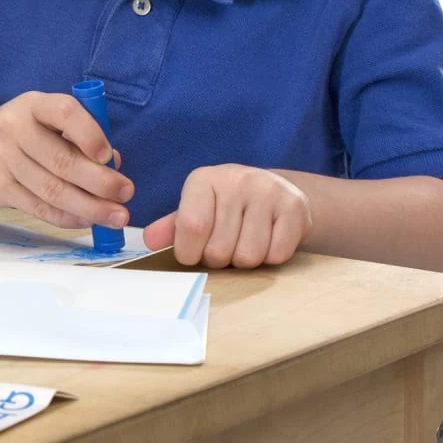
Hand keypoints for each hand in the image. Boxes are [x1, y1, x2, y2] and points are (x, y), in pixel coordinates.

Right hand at [0, 91, 132, 229]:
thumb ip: (80, 136)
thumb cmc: (27, 131)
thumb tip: (113, 166)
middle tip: (126, 194)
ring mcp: (1, 159)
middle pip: (61, 161)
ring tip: (116, 216)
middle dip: (100, 182)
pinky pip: (39, 208)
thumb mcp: (48, 119)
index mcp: (32, 104)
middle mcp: (13, 128)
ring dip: (90, 207)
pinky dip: (68, 217)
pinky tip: (87, 221)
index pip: (64, 113)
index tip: (110, 156)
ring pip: (52, 190)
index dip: (91, 134)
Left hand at [143, 165, 311, 267]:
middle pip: (219, 249)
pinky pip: (276, 255)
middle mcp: (234, 179)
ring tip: (244, 242)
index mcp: (203, 179)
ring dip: (244, 262)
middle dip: (218, 260)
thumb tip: (149, 240)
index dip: (189, 253)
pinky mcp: (293, 207)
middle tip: (224, 246)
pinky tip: (267, 240)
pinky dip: (270, 258)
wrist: (275, 189)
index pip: (191, 227)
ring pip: (248, 256)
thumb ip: (172, 227)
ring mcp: (266, 191)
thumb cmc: (226, 205)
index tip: (193, 255)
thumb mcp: (197, 209)